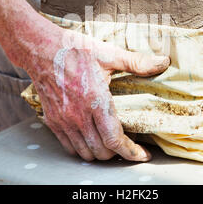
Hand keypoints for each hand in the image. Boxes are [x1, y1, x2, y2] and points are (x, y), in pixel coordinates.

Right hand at [25, 29, 169, 161]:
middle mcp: (78, 115)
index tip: (142, 155)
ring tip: (110, 145)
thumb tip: (163, 62)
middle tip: (128, 145)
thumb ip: (136, 61)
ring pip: (85, 153)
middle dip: (118, 153)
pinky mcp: (53, 121)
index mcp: (95, 100)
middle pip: (102, 151)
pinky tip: (90, 139)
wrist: (40, 49)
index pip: (114, 139)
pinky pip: (68, 147)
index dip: (131, 152)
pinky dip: (81, 149)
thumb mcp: (108, 53)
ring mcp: (63, 120)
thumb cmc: (73, 50)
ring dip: (100, 153)